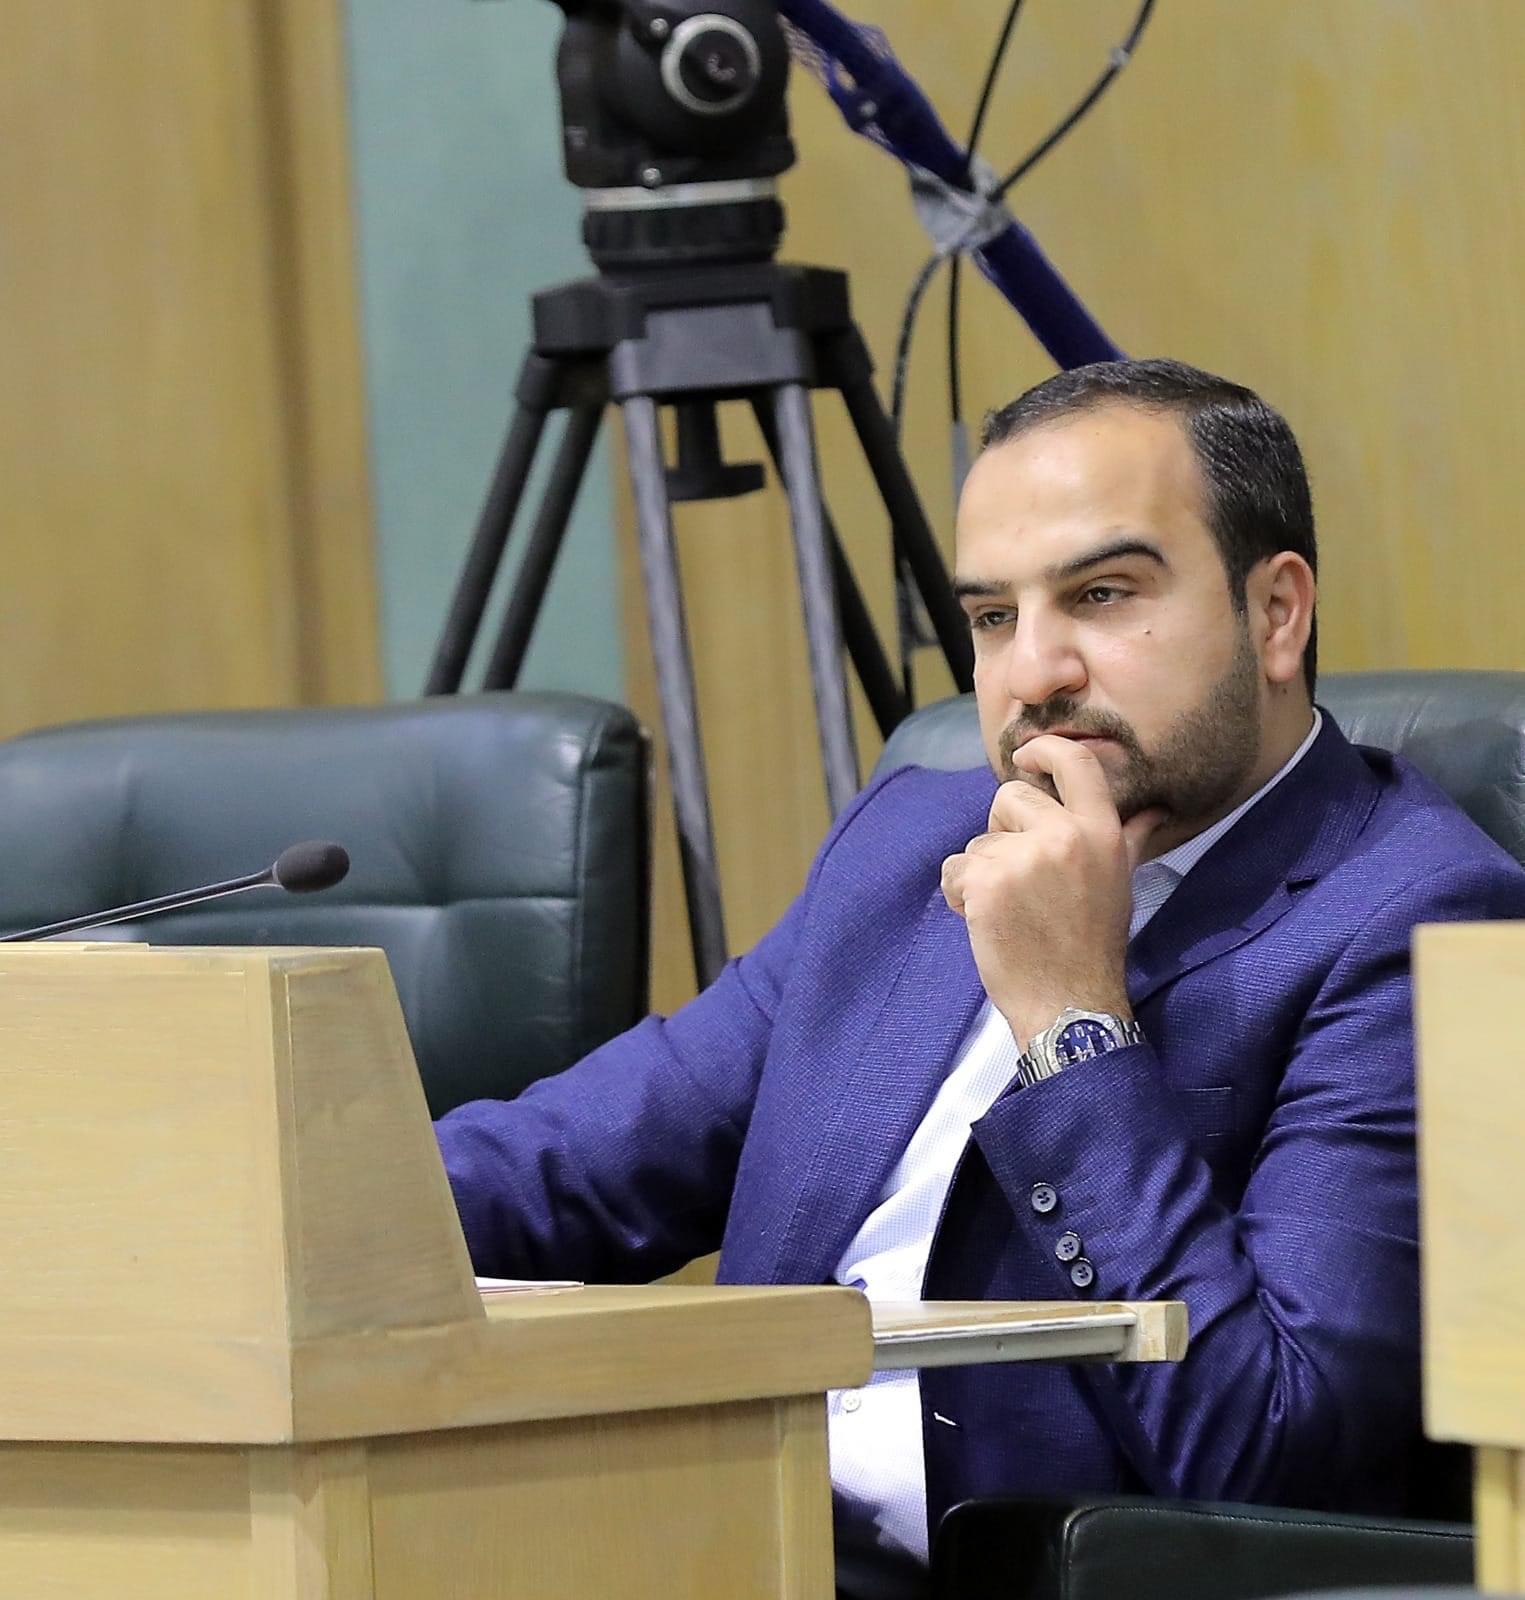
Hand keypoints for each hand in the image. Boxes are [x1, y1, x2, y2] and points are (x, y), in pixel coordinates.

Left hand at [940, 735, 1165, 1047]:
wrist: (1069, 1003)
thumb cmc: (1092, 945)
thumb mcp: (1120, 884)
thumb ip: (1129, 839)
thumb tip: (1155, 811)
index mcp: (1101, 833)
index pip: (1075, 764)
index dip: (1045, 749)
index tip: (1025, 755)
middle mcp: (1064, 836)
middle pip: (1008, 798)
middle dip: (1002, 832)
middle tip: (1021, 880)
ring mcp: (1023, 858)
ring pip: (979, 841)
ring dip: (982, 873)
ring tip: (1010, 911)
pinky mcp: (986, 883)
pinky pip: (955, 869)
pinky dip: (958, 894)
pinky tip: (983, 921)